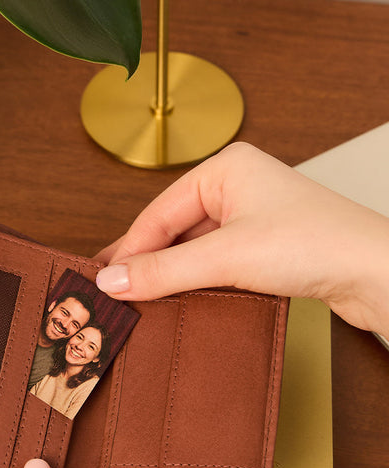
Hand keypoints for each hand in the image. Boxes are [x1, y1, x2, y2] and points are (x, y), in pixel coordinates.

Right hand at [95, 142, 388, 337]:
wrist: (375, 273)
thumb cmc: (318, 243)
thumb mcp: (225, 257)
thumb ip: (164, 270)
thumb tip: (114, 279)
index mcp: (224, 169)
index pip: (157, 213)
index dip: (129, 250)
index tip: (106, 280)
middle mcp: (235, 188)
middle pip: (172, 230)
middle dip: (146, 262)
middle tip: (114, 290)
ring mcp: (250, 218)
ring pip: (191, 248)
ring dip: (170, 274)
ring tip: (140, 298)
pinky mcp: (262, 246)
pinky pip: (212, 262)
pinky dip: (194, 281)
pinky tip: (178, 298)